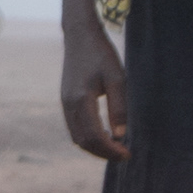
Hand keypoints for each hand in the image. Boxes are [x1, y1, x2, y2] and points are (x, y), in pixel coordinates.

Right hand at [57, 0, 128, 159]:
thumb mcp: (117, 79)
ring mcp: (64, 103)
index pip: (94, 136)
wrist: (80, 37)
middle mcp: (68, 104)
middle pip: (83, 141)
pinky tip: (104, 134)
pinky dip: (88, 137)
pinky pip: (75, 127)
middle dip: (103, 152)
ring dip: (95, 147)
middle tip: (123, 154)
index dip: (110, 149)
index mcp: (81, 99)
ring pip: (77, 136)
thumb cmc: (101, 55)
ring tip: (115, 147)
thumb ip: (119, 107)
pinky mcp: (66, 101)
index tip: (127, 153)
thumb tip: (120, 135)